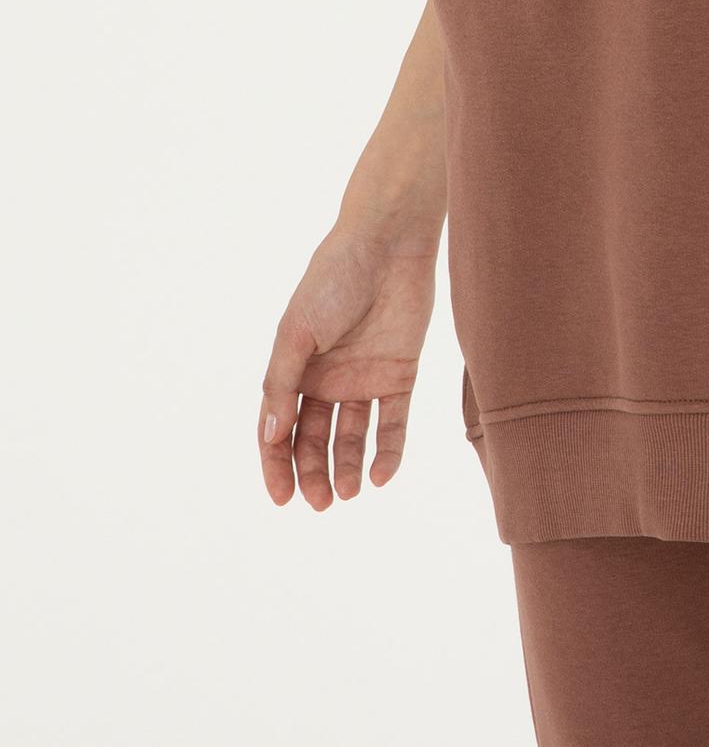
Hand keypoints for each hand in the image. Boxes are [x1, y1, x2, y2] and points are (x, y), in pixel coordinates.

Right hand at [258, 217, 438, 507]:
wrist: (389, 242)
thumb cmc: (334, 278)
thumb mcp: (297, 332)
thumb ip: (283, 383)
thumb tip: (270, 435)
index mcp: (295, 368)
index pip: (281, 428)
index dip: (277, 464)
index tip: (281, 497)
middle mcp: (328, 378)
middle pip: (316, 439)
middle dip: (314, 473)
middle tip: (319, 503)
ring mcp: (365, 378)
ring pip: (353, 436)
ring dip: (348, 467)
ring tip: (347, 494)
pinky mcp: (400, 374)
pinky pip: (393, 422)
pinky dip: (388, 450)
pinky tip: (381, 476)